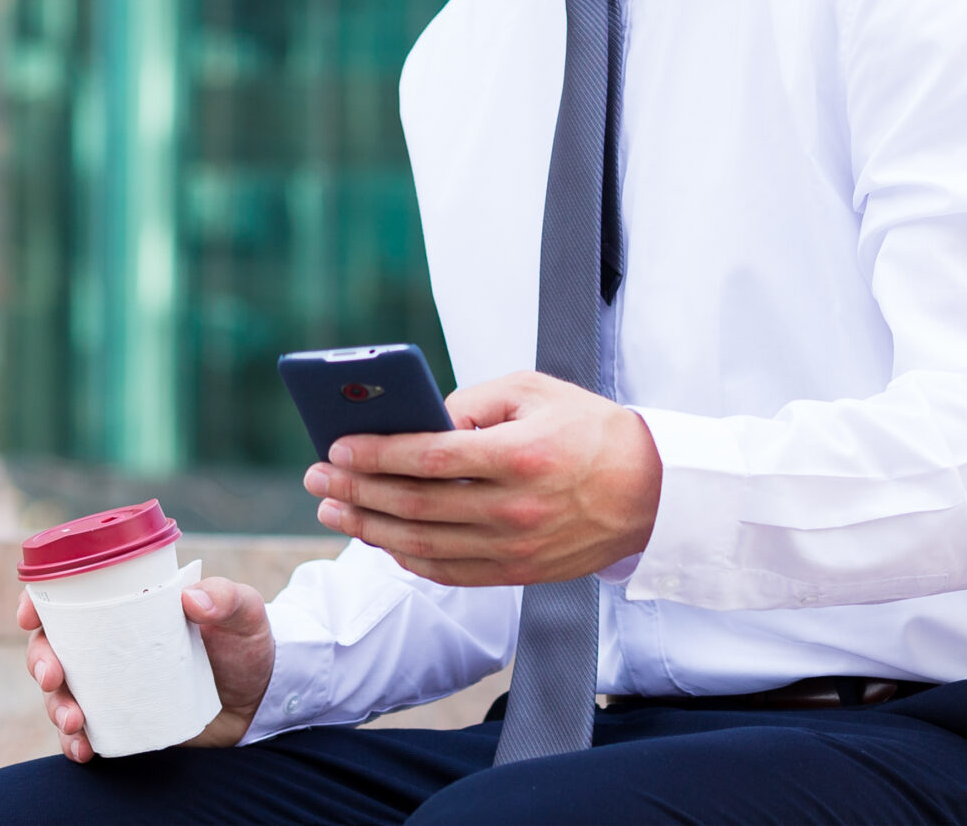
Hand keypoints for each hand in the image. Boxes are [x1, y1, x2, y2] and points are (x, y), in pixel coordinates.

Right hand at [19, 576, 275, 762]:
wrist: (263, 701)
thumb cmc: (248, 644)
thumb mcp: (244, 613)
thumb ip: (226, 598)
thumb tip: (192, 600)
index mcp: (128, 606)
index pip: (70, 598)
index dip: (39, 603)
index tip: (29, 616)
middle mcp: (111, 644)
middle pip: (53, 646)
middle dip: (39, 661)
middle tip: (53, 677)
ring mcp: (114, 684)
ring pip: (61, 692)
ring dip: (55, 707)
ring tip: (74, 722)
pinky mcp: (123, 720)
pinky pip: (84, 733)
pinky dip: (74, 743)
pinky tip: (83, 751)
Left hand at [302, 370, 661, 586]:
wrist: (650, 491)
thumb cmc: (587, 430)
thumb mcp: (533, 392)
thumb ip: (471, 403)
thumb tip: (413, 420)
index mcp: (518, 455)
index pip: (429, 458)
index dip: (375, 454)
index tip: (336, 447)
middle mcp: (514, 508)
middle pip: (415, 505)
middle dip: (355, 491)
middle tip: (316, 478)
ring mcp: (514, 548)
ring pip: (422, 546)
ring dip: (368, 529)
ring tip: (333, 511)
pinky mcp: (517, 574)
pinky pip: (447, 572)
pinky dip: (406, 558)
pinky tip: (379, 539)